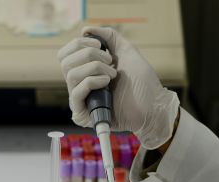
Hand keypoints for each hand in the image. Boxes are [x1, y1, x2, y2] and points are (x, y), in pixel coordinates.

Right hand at [57, 26, 180, 148]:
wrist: (153, 105)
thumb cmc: (142, 82)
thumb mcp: (126, 51)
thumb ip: (108, 37)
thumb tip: (85, 29)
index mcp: (85, 71)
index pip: (65, 54)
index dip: (78, 44)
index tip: (100, 45)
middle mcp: (80, 85)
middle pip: (65, 62)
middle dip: (88, 54)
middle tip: (109, 61)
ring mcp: (81, 100)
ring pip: (70, 75)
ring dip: (94, 68)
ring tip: (113, 74)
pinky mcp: (83, 115)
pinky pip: (76, 93)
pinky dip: (92, 81)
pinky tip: (107, 82)